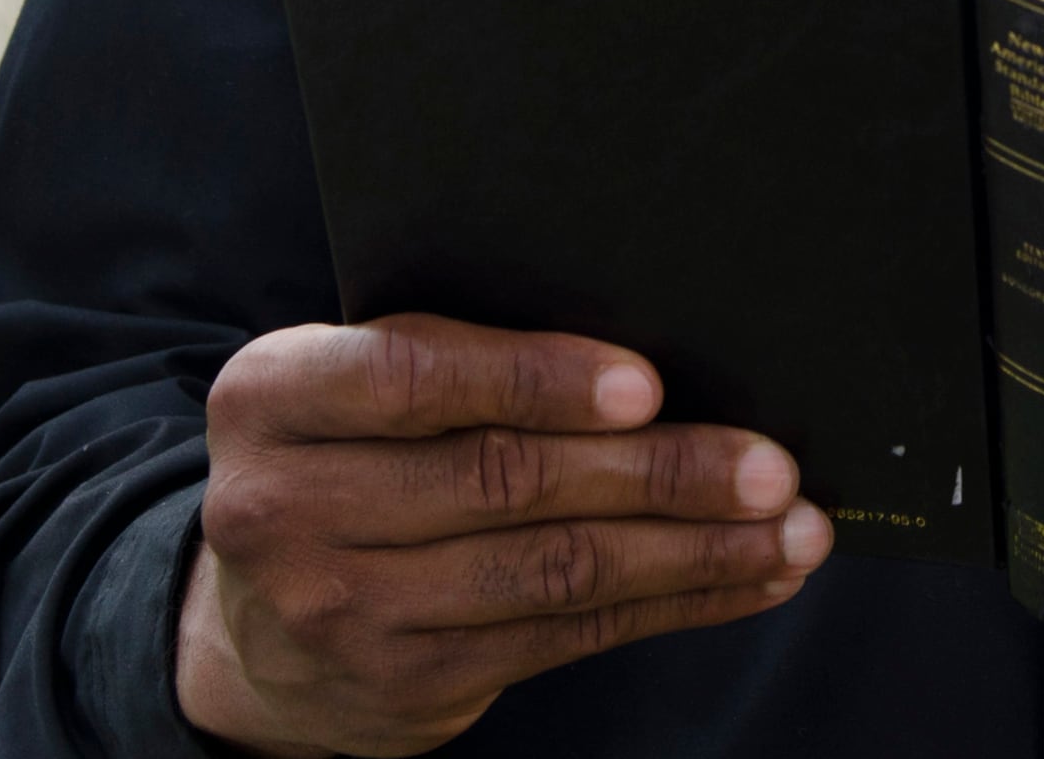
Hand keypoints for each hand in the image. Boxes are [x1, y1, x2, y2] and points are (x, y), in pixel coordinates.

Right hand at [176, 315, 830, 757]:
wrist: (253, 628)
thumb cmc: (345, 459)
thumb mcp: (351, 389)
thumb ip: (455, 358)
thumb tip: (651, 361)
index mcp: (273, 397)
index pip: (410, 376)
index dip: (535, 379)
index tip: (646, 386)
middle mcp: (288, 508)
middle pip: (503, 479)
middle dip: (657, 472)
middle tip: (769, 463)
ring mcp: (346, 609)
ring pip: (553, 568)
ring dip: (692, 549)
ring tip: (790, 527)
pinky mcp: (410, 683)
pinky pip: (570, 636)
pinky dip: (676, 603)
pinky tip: (749, 578)